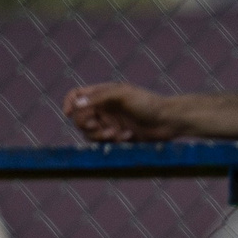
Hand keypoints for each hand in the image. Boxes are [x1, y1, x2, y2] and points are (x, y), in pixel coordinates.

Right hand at [63, 82, 190, 142]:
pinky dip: (113, 141)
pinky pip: (104, 143)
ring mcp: (110, 123)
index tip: (68, 113)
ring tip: (115, 134)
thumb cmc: (148, 103)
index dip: (70, 103)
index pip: (77, 95)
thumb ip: (99, 97)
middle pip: (79, 118)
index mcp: (103, 94)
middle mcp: (104, 108)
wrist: (169, 121)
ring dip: (99, 135)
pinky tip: (129, 136)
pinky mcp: (118, 137)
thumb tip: (76, 103)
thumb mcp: (123, 95)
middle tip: (100, 127)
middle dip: (87, 125)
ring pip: (90, 133)